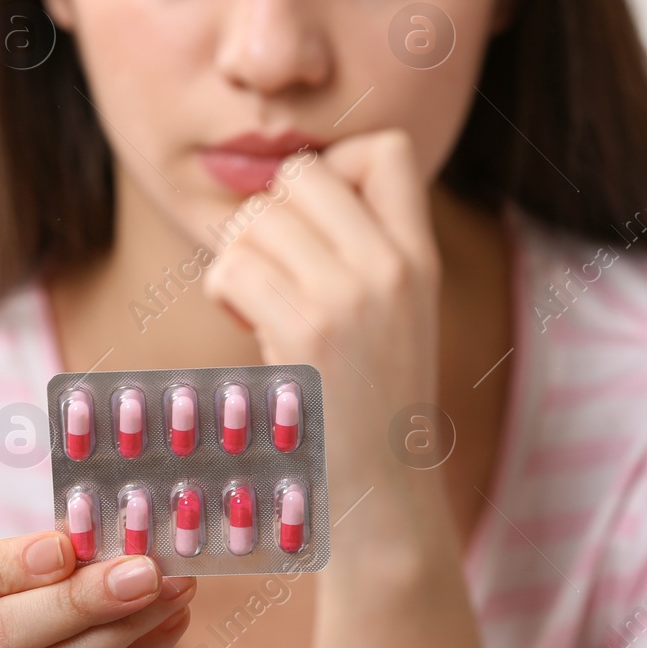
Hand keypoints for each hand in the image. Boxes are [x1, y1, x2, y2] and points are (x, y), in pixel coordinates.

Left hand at [201, 129, 441, 498]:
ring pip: (256, 218)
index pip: (387, 148)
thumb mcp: (395, 311)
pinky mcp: (308, 332)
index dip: (335, 167)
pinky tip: (249, 327)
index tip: (317, 225)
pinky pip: (233, 267)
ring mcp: (353, 296)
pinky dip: (224, 294)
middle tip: (276, 273)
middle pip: (301, 174)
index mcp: (421, 256)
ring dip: (240, 258)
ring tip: (262, 306)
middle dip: (269, 216)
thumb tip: (284, 181)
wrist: (382, 500)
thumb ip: (360, 246)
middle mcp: (394, 266)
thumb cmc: (366, 405)